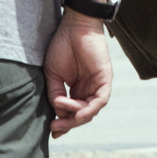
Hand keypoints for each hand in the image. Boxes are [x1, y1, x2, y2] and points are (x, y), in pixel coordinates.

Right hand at [44, 13, 112, 136]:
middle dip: (68, 124)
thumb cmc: (62, 46)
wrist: (73, 27)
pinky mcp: (105, 80)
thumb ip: (55, 94)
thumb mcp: (52, 75)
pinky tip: (77, 113)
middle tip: (55, 128)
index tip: (51, 130)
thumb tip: (58, 113)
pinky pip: (100, 100)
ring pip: (91, 111)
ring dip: (76, 118)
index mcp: (77, 90)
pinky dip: (89, 109)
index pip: (73, 113)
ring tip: (61, 119)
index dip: (63, 123)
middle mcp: (89, 90)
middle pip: (82, 115)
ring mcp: (98, 85)